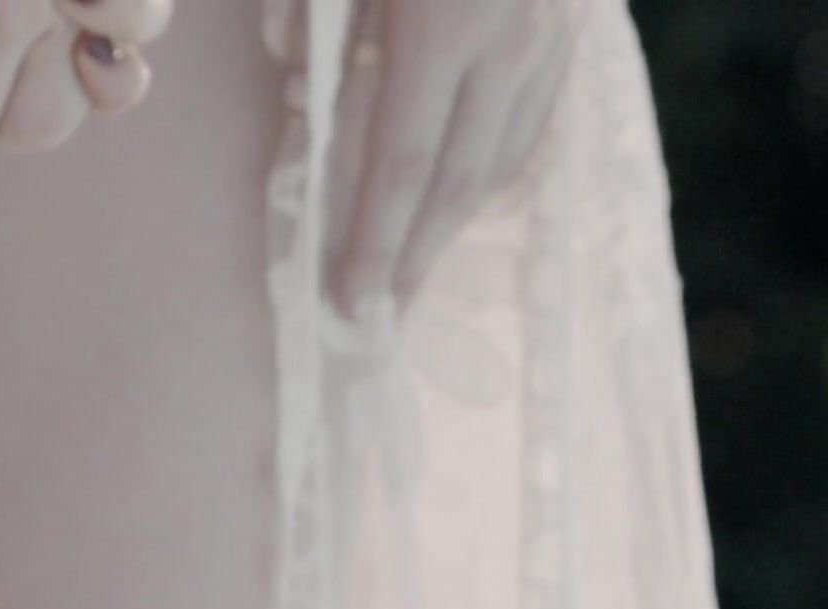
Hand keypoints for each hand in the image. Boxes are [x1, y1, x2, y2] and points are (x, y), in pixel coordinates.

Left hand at [330, 0, 581, 318]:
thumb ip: (309, 22)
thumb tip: (298, 101)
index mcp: (443, 26)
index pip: (404, 164)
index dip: (377, 243)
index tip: (351, 304)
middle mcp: (510, 41)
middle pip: (458, 181)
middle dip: (415, 257)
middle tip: (381, 316)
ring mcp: (552, 34)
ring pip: (502, 156)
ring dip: (453, 222)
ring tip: (412, 269)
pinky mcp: (573, 25)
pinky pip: (530, 120)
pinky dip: (489, 170)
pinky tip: (458, 199)